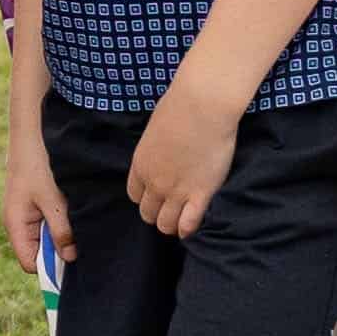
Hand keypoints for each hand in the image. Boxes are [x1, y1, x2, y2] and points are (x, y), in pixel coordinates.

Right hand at [2, 130, 64, 282]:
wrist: (32, 131)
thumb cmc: (38, 163)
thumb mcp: (52, 199)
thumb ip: (60, 230)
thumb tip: (69, 257)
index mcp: (15, 224)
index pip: (30, 263)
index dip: (50, 268)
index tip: (73, 262)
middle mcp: (19, 222)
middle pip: (39, 252)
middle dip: (60, 250)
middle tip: (80, 238)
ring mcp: (28, 212)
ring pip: (47, 236)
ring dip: (63, 232)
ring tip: (77, 219)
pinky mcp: (37, 202)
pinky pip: (50, 221)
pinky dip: (63, 220)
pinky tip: (74, 209)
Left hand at [124, 92, 229, 237]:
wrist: (201, 107)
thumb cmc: (178, 108)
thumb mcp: (155, 130)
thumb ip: (156, 149)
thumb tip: (163, 150)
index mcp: (140, 165)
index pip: (135, 195)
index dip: (145, 198)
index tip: (155, 196)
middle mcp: (154, 183)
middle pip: (148, 213)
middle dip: (157, 214)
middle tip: (169, 210)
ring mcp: (176, 191)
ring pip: (166, 224)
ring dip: (172, 225)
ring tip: (180, 222)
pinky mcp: (200, 194)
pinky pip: (189, 223)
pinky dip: (188, 229)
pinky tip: (191, 227)